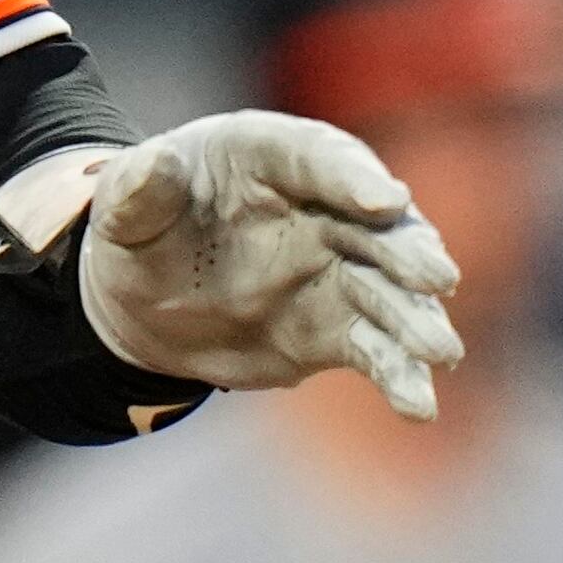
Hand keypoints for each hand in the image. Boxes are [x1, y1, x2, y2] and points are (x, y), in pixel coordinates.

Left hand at [77, 111, 465, 416]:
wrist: (143, 301)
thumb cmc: (142, 231)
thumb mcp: (122, 207)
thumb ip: (138, 190)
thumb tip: (157, 168)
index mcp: (269, 156)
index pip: (318, 156)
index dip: (352, 176)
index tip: (385, 200)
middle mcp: (319, 208)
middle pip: (376, 225)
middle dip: (408, 250)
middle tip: (437, 277)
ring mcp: (335, 269)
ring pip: (389, 291)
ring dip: (417, 320)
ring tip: (440, 352)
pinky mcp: (335, 327)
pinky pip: (375, 349)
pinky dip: (398, 376)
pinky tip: (417, 406)